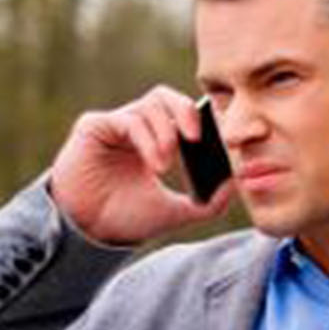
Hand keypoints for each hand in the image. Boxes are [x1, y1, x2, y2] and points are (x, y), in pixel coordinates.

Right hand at [48, 86, 234, 244]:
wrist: (90, 232)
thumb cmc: (126, 219)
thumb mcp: (176, 212)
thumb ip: (209, 203)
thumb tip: (238, 185)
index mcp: (154, 140)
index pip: (182, 113)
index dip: (202, 118)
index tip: (221, 136)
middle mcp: (135, 127)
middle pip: (165, 97)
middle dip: (186, 112)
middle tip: (197, 138)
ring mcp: (114, 124)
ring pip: (149, 106)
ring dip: (165, 133)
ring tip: (167, 164)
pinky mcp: (94, 126)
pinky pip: (128, 119)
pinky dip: (148, 139)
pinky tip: (156, 164)